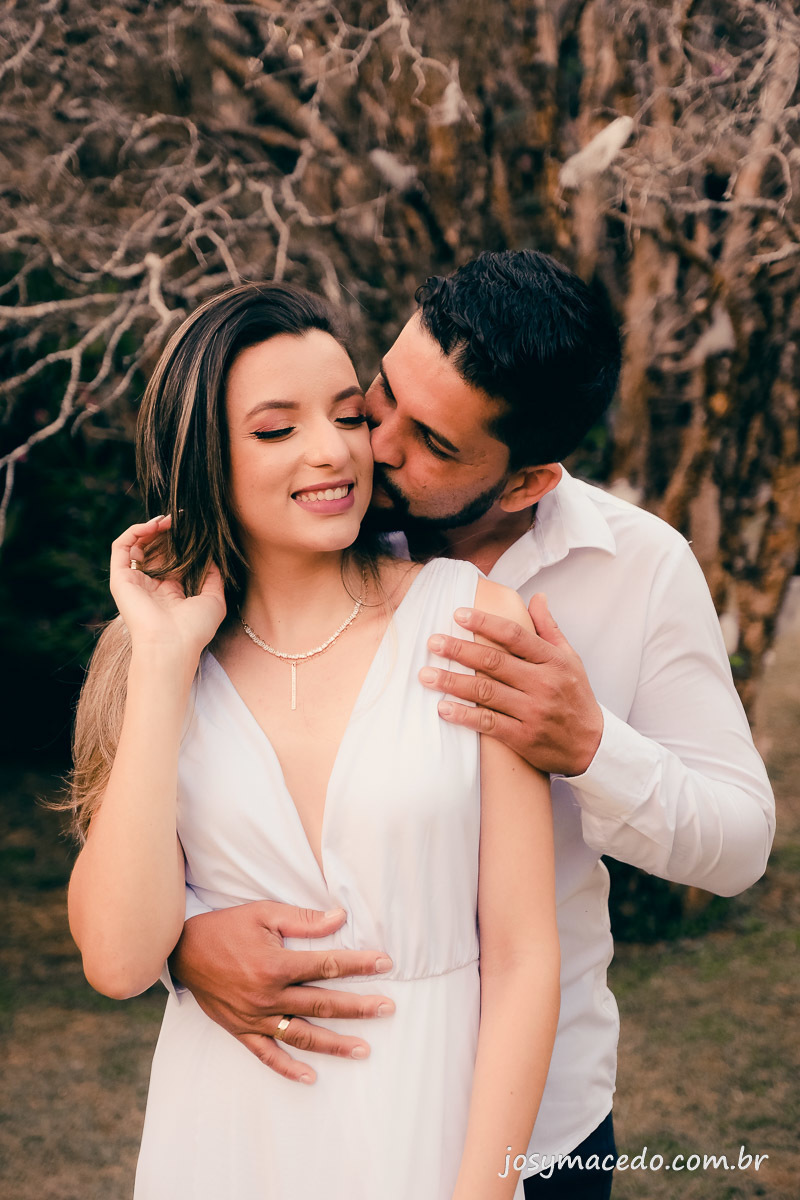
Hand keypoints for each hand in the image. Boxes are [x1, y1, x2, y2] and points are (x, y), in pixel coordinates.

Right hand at [109, 515, 225, 659]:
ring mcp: (133, 581)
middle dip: (167, 532)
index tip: (193, 528)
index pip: (171, 559)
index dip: (181, 542)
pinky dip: (136, 531)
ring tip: (169, 520)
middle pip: (154, 548)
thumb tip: (214, 557)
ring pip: (136, 545)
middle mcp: (150, 585)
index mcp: (170, 591)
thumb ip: (214, 577)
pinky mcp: (120, 578)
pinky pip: (121, 546)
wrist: (172, 645)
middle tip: (182, 519)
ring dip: (151, 528)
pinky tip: (154, 525)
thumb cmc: (194, 629)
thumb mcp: (214, 599)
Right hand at [169, 901, 395, 1083]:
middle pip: (322, 1004)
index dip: (359, 965)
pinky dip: (288, 1068)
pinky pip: (267, 1055)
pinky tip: (311, 1077)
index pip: (328, 966)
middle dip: (359, 1007)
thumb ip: (303, 920)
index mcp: (276, 965)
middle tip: (388, 1009)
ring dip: (334, 1044)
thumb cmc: (226, 927)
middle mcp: (268, 996)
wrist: (182, 949)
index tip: (385, 964)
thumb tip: (340, 918)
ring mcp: (254, 1017)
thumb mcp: (264, 913)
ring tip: (363, 1050)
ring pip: (302, 1035)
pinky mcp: (240, 1030)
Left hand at [418, 593, 603, 775]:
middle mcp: (543, 684)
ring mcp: (533, 712)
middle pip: (494, 662)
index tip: (458, 614)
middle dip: (459, 650)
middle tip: (432, 642)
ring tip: (425, 674)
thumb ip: (549, 629)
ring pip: (486, 693)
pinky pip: (489, 724)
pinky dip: (464, 716)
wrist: (592, 747)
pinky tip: (442, 708)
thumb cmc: (576, 697)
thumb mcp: (570, 659)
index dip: (485, 622)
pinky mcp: (524, 738)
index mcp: (553, 661)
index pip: (515, 636)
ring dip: (452, 682)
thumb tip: (537, 597)